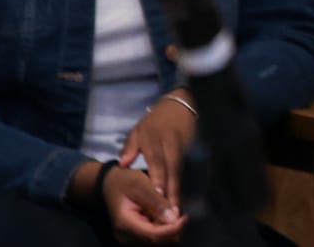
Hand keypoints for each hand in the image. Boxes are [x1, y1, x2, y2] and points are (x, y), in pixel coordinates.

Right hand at [102, 164, 185, 242]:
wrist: (110, 184)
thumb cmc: (124, 181)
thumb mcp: (141, 185)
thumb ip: (157, 201)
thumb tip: (173, 218)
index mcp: (125, 223)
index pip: (153, 235)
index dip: (172, 229)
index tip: (185, 217)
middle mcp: (125, 235)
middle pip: (156, 241)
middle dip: (173, 229)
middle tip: (183, 214)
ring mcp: (129, 237)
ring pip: (157, 241)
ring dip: (169, 229)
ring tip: (172, 211)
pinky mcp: (134, 235)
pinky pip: (153, 236)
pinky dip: (164, 228)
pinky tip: (166, 215)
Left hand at [119, 89, 197, 215]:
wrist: (181, 105)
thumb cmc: (155, 121)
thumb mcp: (138, 130)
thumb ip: (130, 148)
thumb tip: (122, 164)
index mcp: (156, 140)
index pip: (157, 161)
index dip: (159, 177)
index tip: (157, 195)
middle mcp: (171, 146)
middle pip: (173, 170)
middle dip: (172, 190)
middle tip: (171, 209)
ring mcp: (183, 149)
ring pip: (181, 172)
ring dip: (179, 190)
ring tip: (177, 208)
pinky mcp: (191, 151)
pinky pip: (186, 170)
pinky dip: (183, 184)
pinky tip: (182, 198)